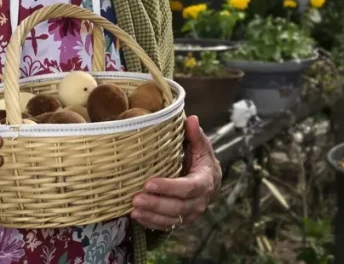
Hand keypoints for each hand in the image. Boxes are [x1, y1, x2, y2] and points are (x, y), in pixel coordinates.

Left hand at [131, 115, 220, 230]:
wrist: (210, 182)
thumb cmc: (201, 161)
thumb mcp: (201, 146)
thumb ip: (195, 135)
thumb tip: (191, 119)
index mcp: (204, 182)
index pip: (188, 188)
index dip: (169, 187)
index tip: (149, 183)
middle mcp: (198, 202)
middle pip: (177, 207)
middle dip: (155, 203)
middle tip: (135, 198)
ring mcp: (189, 214)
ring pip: (171, 219)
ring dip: (151, 215)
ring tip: (133, 208)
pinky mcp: (180, 220)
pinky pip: (166, 225)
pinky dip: (151, 223)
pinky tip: (137, 216)